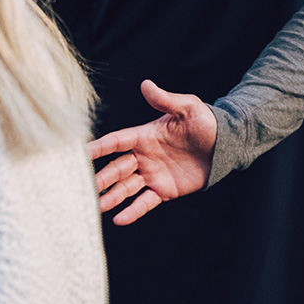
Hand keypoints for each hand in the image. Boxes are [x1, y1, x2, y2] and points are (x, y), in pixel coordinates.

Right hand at [87, 80, 217, 224]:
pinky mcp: (164, 190)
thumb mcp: (187, 108)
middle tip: (84, 187)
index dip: (98, 147)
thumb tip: (146, 84)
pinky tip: (120, 219)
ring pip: (126, 187)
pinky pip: (145, 202)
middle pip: (116, 168)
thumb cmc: (206, 123)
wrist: (224, 145)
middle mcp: (144, 156)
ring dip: (111, 196)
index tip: (79, 153)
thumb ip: (165, 100)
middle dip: (101, 178)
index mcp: (144, 136)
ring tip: (97, 206)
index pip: (116, 141)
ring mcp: (152, 174)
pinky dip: (133, 211)